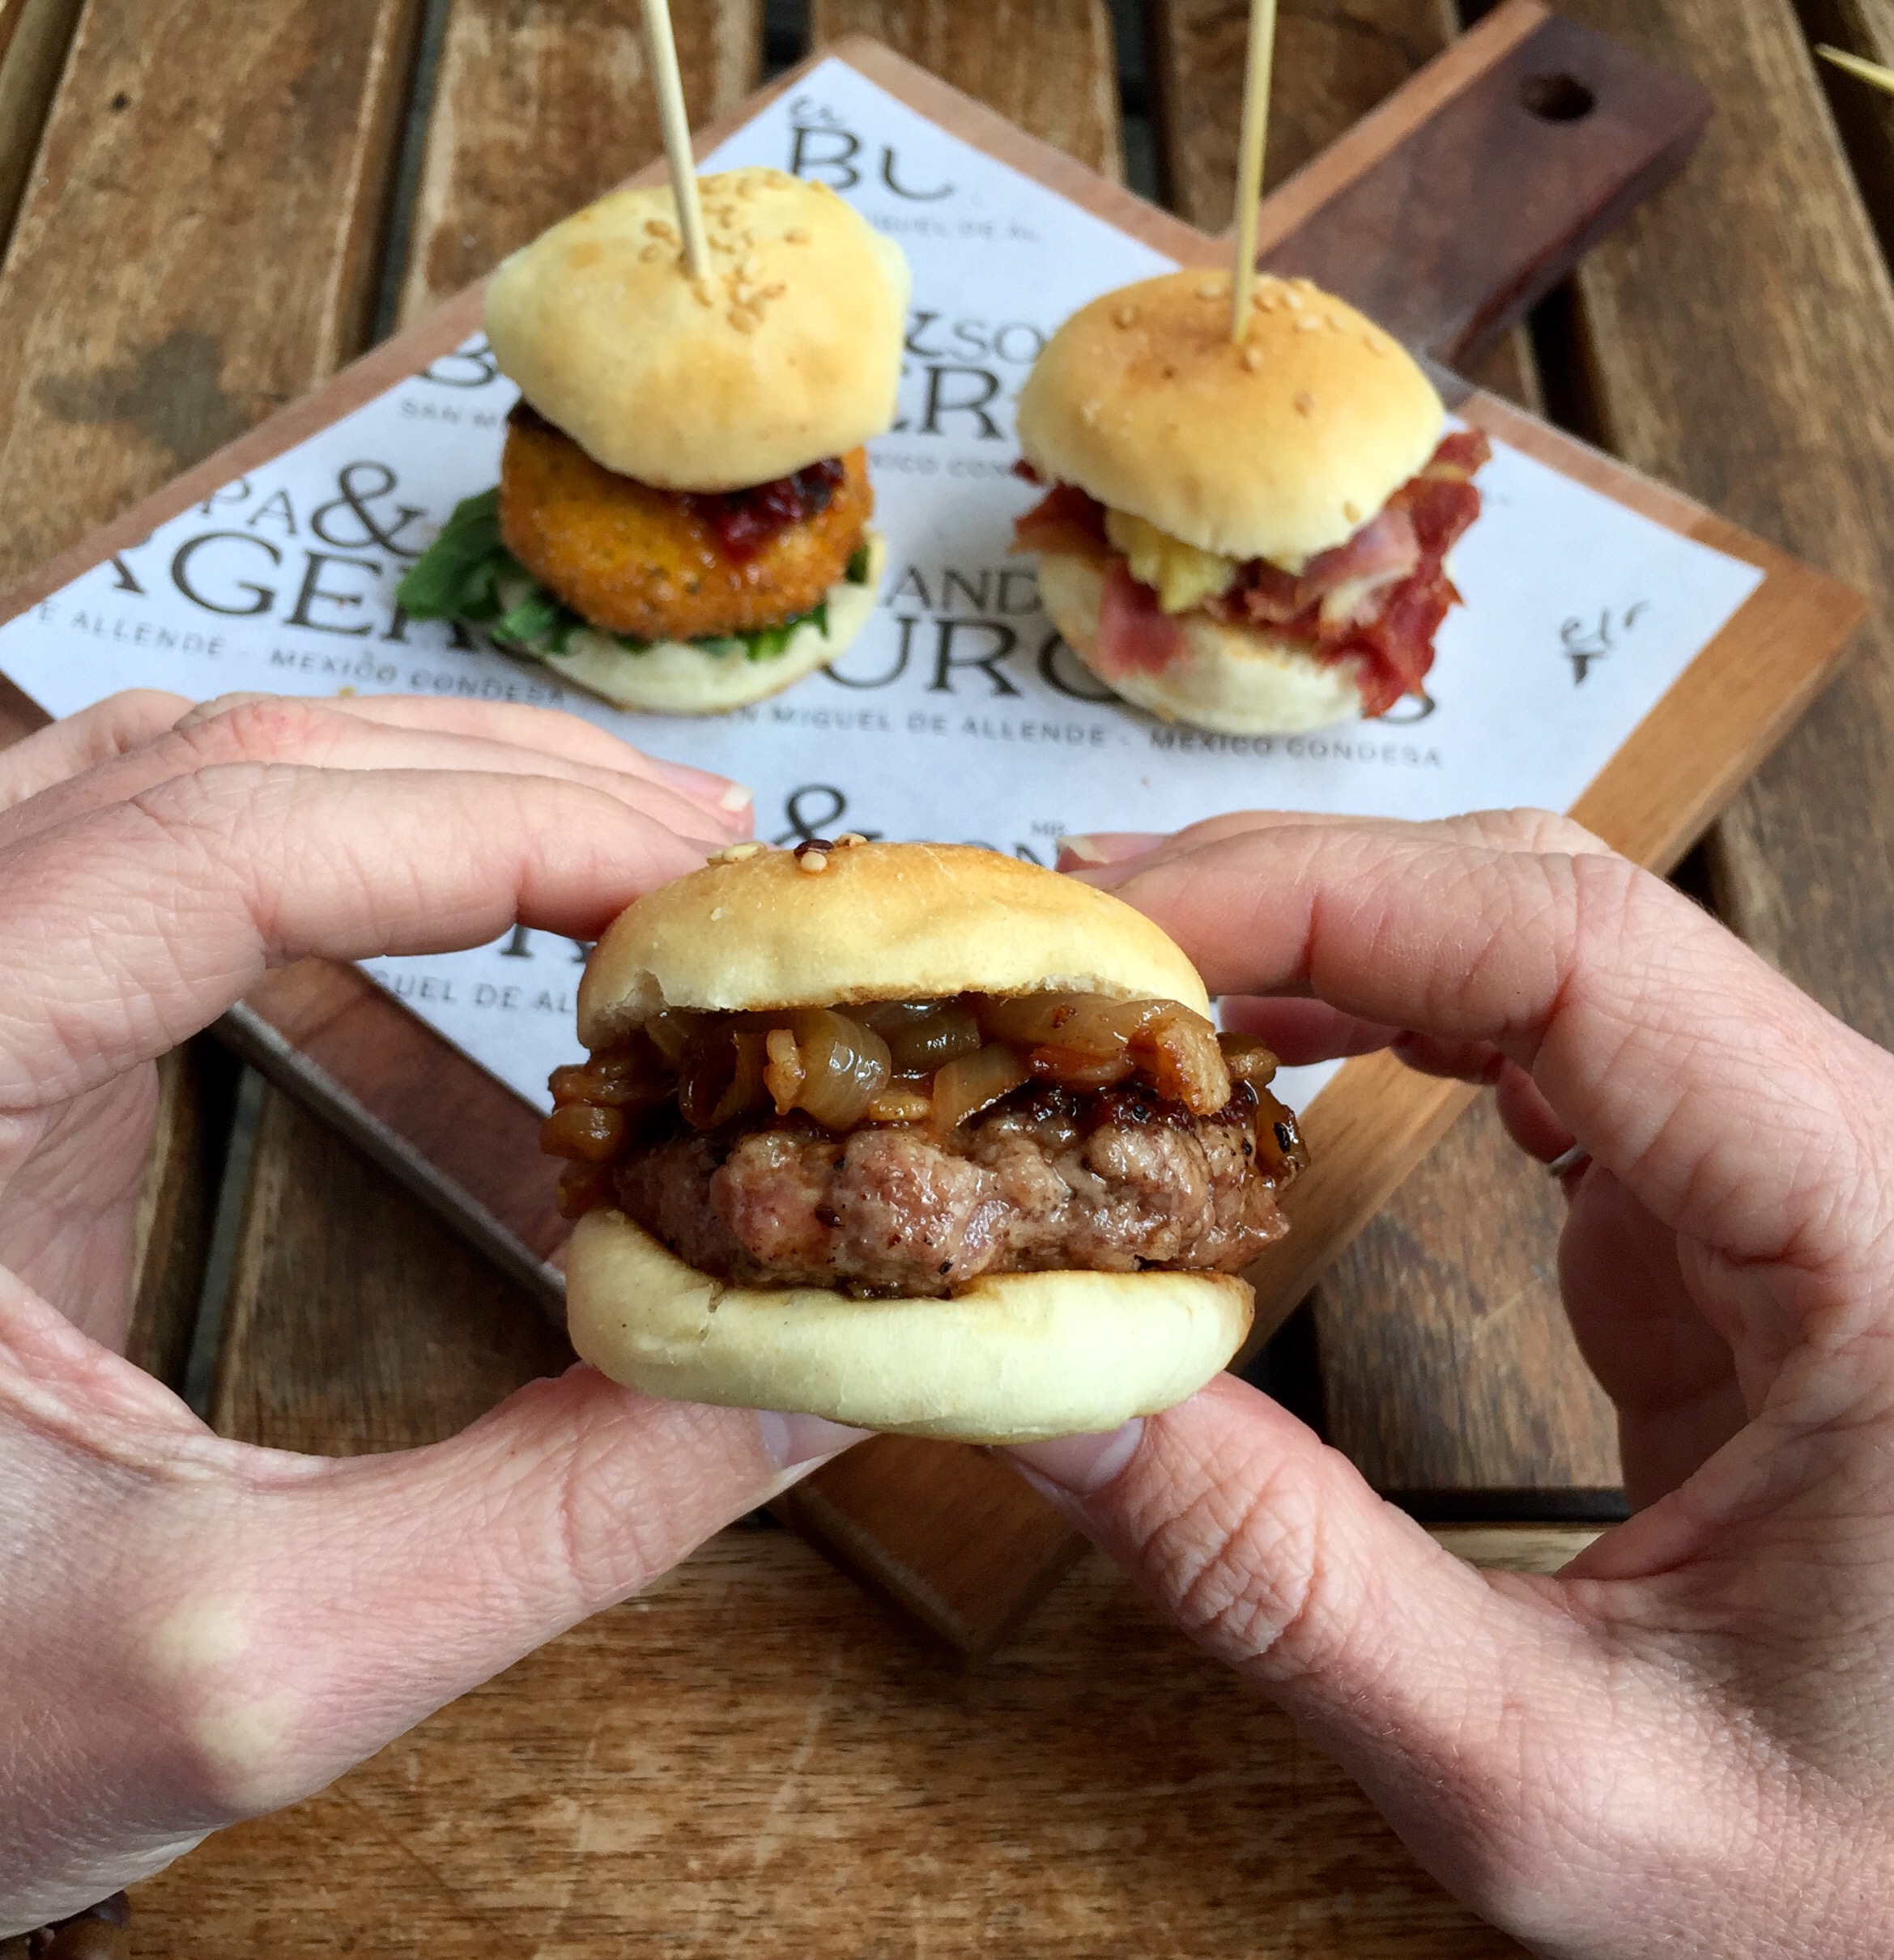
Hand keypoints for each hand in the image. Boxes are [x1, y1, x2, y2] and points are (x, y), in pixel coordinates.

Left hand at [0, 692, 860, 1933]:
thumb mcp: (251, 1663)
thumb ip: (551, 1517)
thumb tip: (809, 1375)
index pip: (221, 847)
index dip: (494, 832)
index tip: (696, 882)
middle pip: (220, 771)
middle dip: (497, 793)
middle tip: (709, 862)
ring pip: (188, 783)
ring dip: (426, 793)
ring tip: (622, 854)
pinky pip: (167, 868)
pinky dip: (351, 861)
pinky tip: (470, 911)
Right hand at [1016, 810, 1893, 1958]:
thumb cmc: (1868, 1878)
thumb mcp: (1555, 1780)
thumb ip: (1285, 1586)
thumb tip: (1047, 1395)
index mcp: (1872, 1238)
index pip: (1576, 950)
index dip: (1319, 896)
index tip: (1118, 937)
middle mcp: (1845, 1161)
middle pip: (1546, 907)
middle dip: (1290, 895)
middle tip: (1079, 956)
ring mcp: (1782, 1178)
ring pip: (1537, 953)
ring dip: (1326, 942)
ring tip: (1139, 990)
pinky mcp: (1720, 1225)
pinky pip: (1540, 1051)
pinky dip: (1379, 1020)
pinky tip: (1267, 1055)